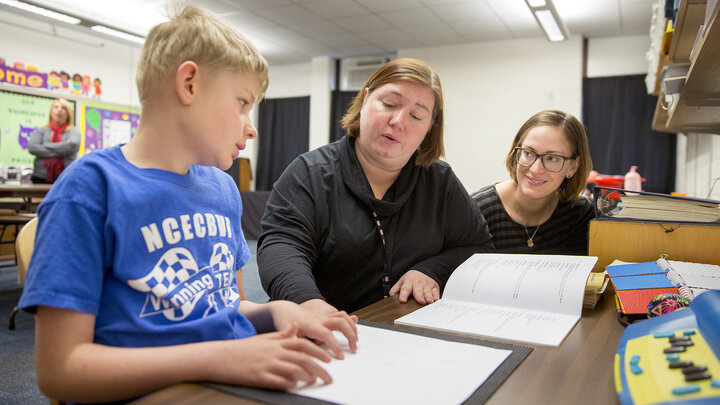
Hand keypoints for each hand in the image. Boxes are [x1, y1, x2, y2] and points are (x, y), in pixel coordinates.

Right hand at [214, 323, 333, 389]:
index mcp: (277, 343)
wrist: (219, 357)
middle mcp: (275, 353)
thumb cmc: (243, 349)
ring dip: (307, 376)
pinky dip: (289, 384)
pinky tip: (296, 386)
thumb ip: (282, 334)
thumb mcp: (264, 338)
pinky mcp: (259, 377)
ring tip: (315, 381)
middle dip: (319, 368)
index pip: (303, 345)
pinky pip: (279, 381)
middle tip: (329, 377)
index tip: (329, 359)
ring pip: (294, 370)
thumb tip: (296, 327)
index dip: (319, 352)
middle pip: (303, 359)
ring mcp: (267, 365)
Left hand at [274, 300, 357, 358]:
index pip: (327, 334)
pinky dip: (349, 323)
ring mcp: (323, 317)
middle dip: (350, 335)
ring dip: (352, 327)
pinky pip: (341, 316)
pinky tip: (351, 332)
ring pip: (343, 316)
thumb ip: (292, 344)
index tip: (340, 356)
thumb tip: (297, 354)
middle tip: (353, 348)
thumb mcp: (284, 335)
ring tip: (355, 341)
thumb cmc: (284, 322)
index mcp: (311, 325)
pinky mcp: (326, 317)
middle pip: (341, 322)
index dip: (335, 345)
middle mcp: (319, 319)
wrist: (284, 309)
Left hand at [389, 270, 439, 304]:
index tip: (402, 300)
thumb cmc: (411, 279)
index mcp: (408, 282)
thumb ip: (395, 290)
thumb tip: (389, 297)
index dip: (403, 295)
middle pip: (418, 291)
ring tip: (429, 301)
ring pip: (428, 292)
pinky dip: (436, 296)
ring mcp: (427, 285)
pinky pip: (436, 292)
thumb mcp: (402, 282)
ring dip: (429, 297)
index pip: (405, 289)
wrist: (424, 270)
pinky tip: (436, 299)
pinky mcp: (434, 287)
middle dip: (419, 296)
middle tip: (421, 301)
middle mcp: (418, 284)